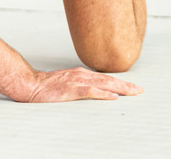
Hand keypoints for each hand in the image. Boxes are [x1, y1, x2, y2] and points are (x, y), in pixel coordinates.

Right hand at [24, 67, 141, 101]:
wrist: (30, 84)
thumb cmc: (46, 86)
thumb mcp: (65, 82)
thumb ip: (78, 84)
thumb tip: (92, 90)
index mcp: (80, 74)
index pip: (104, 78)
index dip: (120, 82)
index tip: (132, 87)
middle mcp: (81, 75)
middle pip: (108, 80)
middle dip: (125, 85)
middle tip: (139, 90)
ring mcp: (76, 82)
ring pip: (103, 84)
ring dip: (120, 88)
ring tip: (133, 92)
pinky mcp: (71, 90)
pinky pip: (90, 92)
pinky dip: (103, 94)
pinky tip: (113, 97)